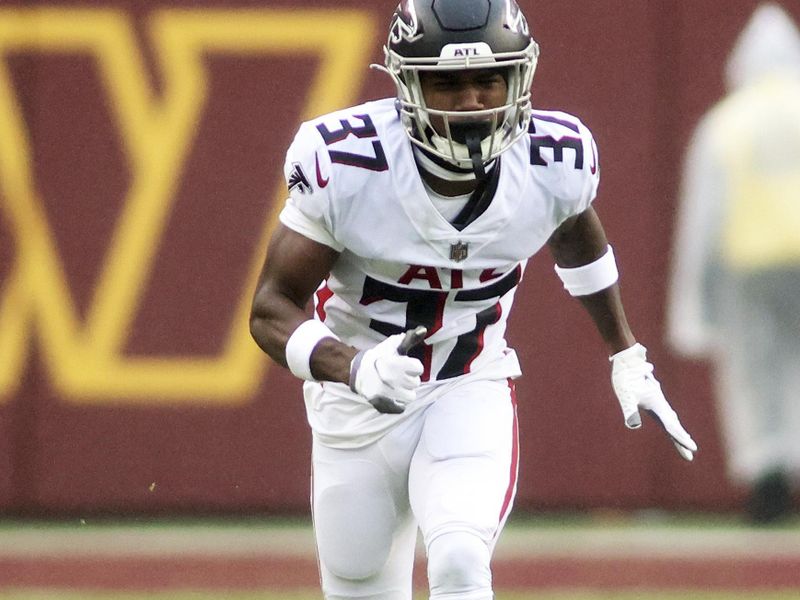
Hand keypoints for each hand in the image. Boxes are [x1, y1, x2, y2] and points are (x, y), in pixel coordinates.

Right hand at [349, 327, 426, 413]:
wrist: (359, 371)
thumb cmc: (380, 357)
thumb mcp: (394, 345)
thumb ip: (411, 338)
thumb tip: (424, 329)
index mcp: (395, 363)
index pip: (418, 368)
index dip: (412, 366)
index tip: (403, 365)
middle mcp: (390, 379)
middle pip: (415, 383)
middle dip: (409, 379)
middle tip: (398, 376)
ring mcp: (386, 393)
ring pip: (410, 397)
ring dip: (405, 392)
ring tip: (396, 386)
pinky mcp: (382, 405)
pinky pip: (401, 408)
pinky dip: (398, 403)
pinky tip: (392, 396)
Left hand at [610, 343, 697, 460]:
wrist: (628, 360)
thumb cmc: (625, 378)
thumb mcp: (626, 396)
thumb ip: (630, 410)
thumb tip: (632, 425)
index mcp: (657, 407)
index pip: (671, 427)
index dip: (681, 439)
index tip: (693, 450)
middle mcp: (660, 405)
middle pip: (673, 426)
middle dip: (681, 441)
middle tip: (690, 456)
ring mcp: (658, 401)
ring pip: (671, 419)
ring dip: (678, 432)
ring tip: (686, 442)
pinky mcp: (653, 397)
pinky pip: (666, 413)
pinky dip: (672, 422)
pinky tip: (673, 422)